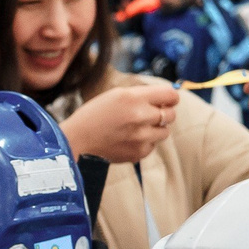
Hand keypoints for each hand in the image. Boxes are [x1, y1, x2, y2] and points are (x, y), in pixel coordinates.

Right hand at [61, 81, 178, 164]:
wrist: (77, 140)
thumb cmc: (96, 114)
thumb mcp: (117, 95)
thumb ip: (143, 95)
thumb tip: (169, 99)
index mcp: (133, 98)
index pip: (170, 95)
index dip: (171, 97)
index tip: (167, 100)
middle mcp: (140, 117)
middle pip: (171, 114)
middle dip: (164, 113)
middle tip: (150, 114)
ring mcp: (140, 137)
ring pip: (165, 132)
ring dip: (155, 129)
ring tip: (137, 128)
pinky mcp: (138, 153)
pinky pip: (152, 146)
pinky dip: (145, 142)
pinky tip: (128, 139)